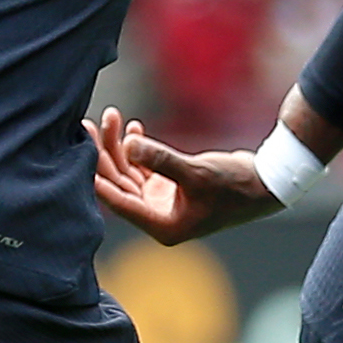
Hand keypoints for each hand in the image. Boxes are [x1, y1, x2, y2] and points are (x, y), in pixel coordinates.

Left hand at [90, 106, 281, 245]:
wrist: (265, 184)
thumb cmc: (235, 185)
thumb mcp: (195, 171)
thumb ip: (160, 158)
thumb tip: (128, 144)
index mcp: (161, 226)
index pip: (119, 201)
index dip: (96, 177)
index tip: (77, 154)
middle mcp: (157, 218)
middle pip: (119, 184)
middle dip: (103, 153)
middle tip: (85, 126)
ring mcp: (162, 202)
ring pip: (129, 172)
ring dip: (119, 146)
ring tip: (110, 116)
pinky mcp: (170, 188)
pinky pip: (144, 168)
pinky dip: (138, 149)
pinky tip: (132, 129)